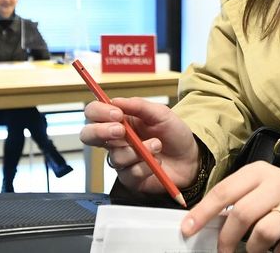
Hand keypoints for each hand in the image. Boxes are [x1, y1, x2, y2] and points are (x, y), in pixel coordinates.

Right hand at [79, 97, 199, 193]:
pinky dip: (146, 166)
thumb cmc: (174, 133)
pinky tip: (157, 162)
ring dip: (138, 150)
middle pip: (88, 135)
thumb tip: (116, 101)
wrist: (191, 158)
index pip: (94, 113)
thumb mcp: (161, 113)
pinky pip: (129, 173)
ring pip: (115, 156)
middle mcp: (115, 140)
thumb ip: (139, 105)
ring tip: (157, 145)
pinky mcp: (130, 178)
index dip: (99, 112)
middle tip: (121, 131)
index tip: (117, 114)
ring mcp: (121, 159)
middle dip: (101, 132)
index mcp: (119, 120)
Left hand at [182, 162, 279, 252]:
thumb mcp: (257, 191)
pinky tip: (276, 251)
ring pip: (264, 232)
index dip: (203, 213)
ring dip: (253, 249)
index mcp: (259, 172)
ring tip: (253, 251)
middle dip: (227, 238)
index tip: (188, 229)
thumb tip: (200, 223)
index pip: (224, 191)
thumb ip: (234, 202)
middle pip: (243, 213)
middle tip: (223, 251)